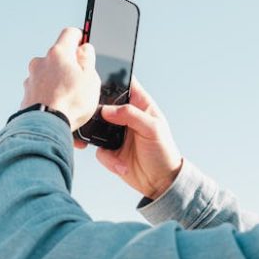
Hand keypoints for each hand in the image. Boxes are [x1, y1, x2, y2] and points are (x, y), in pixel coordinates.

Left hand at [21, 27, 100, 129]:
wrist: (46, 127)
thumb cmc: (69, 103)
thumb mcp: (91, 78)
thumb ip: (88, 59)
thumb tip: (85, 49)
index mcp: (58, 54)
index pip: (69, 33)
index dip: (80, 37)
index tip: (83, 43)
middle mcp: (41, 63)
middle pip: (58, 56)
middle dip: (69, 65)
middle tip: (81, 80)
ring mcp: (31, 79)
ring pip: (48, 75)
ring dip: (58, 82)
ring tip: (70, 100)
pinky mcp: (27, 95)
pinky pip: (42, 91)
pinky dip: (50, 97)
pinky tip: (60, 108)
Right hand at [90, 78, 182, 199]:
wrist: (160, 182)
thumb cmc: (163, 151)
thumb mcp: (153, 129)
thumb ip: (131, 115)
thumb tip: (107, 110)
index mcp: (139, 104)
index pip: (124, 83)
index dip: (112, 77)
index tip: (98, 79)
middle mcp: (125, 116)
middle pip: (103, 103)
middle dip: (96, 111)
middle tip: (98, 118)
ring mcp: (115, 132)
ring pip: (95, 126)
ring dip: (99, 139)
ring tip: (112, 148)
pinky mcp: (109, 149)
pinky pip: (98, 149)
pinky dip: (108, 159)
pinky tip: (121, 164)